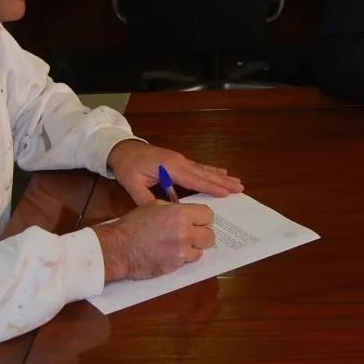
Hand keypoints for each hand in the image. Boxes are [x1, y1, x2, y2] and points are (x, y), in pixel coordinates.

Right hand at [93, 201, 216, 281]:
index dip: (203, 218)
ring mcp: (181, 252)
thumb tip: (186, 214)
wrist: (119, 248)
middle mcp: (185, 233)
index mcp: (181, 214)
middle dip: (202, 235)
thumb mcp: (154, 206)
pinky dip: (180, 259)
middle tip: (192, 235)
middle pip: (210, 236)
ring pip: (200, 252)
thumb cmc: (133, 224)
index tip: (197, 221)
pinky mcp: (175, 267)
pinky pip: (186, 262)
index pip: (208, 215)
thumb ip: (174, 209)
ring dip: (192, 249)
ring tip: (177, 246)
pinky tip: (167, 254)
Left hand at [106, 140, 243, 205]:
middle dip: (222, 181)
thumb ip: (145, 199)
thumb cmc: (128, 167)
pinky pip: (198, 166)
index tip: (226, 193)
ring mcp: (180, 160)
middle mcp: (179, 162)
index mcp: (170, 168)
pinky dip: (211, 170)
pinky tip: (221, 171)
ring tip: (236, 181)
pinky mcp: (178, 160)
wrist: (122, 149)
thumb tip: (160, 213)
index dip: (210, 187)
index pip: (194, 180)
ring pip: (204, 169)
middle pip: (204, 173)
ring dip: (220, 176)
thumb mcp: (132, 184)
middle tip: (240, 187)